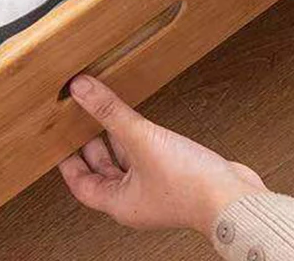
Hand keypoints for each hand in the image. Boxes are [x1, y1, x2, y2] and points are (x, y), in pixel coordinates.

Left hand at [59, 74, 264, 235]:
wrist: (233, 198)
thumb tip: (82, 90)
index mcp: (120, 202)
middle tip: (82, 120)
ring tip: (108, 115)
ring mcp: (157, 190)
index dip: (68, 163)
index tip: (60, 140)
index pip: (82, 185)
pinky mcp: (175, 177)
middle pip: (103, 173)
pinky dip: (139, 141)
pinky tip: (142, 124)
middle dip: (92, 147)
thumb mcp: (141, 140)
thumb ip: (110, 112)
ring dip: (116, 141)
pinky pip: (148, 158)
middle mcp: (136, 200)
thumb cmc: (190, 186)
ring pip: (126, 165)